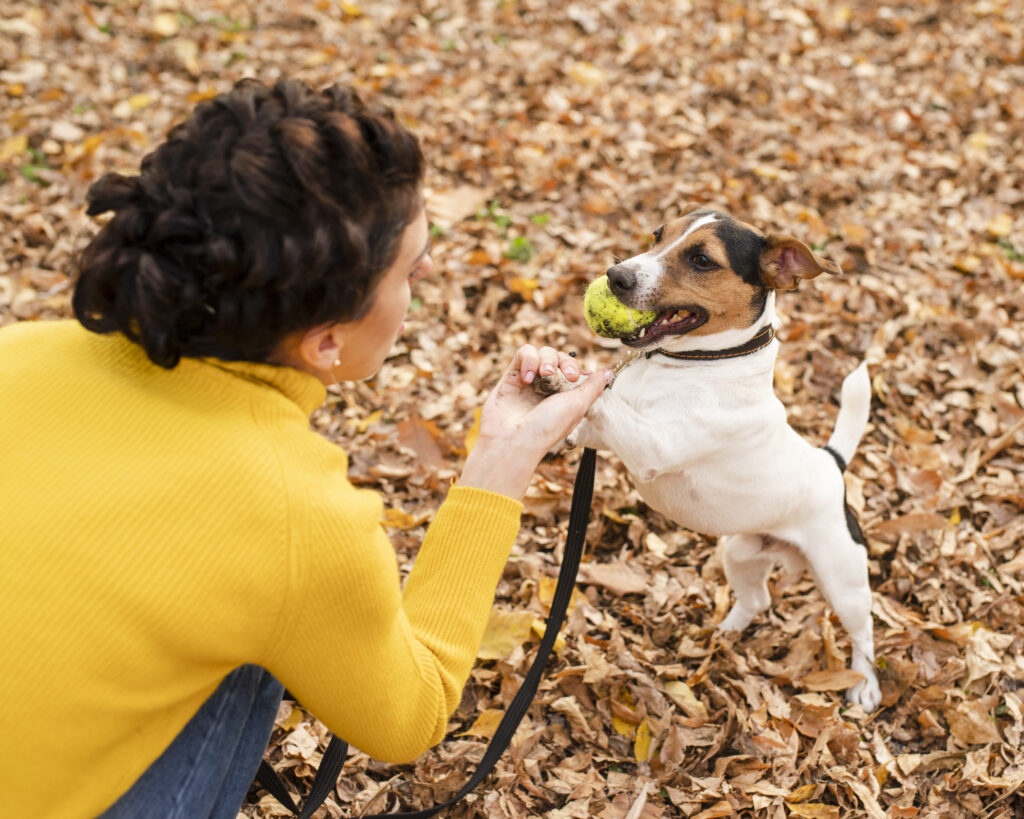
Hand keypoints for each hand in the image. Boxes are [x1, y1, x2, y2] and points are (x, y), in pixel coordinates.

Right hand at [458, 345, 611, 499]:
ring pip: (542, 352)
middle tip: (559, 375)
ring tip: (542, 374)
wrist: (513, 440)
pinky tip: (527, 377)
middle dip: (562, 362)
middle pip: (558, 357)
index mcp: (564, 397)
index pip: (572, 369)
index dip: (574, 367)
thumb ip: (593, 387)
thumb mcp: (578, 406)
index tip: (574, 377)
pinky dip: (529, 359)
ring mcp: (530, 382)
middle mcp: (547, 388)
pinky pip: (524, 353)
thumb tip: (609, 373)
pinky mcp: (512, 376)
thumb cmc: (546, 428)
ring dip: (545, 359)